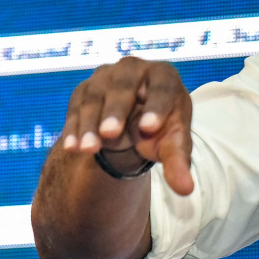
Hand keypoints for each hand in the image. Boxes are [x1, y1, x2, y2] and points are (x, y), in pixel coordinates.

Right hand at [60, 57, 194, 194]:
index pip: (163, 87)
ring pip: (95, 96)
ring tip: (89, 149)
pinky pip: (76, 107)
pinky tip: (72, 147)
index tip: (149, 129)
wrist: (134, 122)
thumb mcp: (172, 144)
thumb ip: (178, 163)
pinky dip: (73, 127)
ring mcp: (105, 77)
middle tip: (111, 133)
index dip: (156, 106)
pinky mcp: (84, 90)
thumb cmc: (160, 129)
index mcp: (164, 75)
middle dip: (116, 109)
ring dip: (90, 123)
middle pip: (124, 85)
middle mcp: (134, 68)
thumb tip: (186, 190)